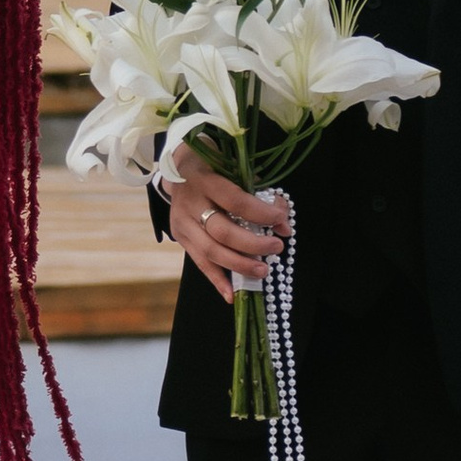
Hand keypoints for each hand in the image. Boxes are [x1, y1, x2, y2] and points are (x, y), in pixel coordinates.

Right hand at [164, 152, 291, 305]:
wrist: (178, 168)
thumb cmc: (214, 166)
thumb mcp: (234, 169)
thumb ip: (259, 193)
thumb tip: (283, 222)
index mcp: (205, 180)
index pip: (236, 202)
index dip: (262, 214)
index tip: (282, 221)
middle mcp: (190, 203)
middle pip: (222, 231)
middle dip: (253, 244)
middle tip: (276, 248)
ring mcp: (181, 222)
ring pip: (210, 251)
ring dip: (239, 265)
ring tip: (263, 271)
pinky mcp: (180, 238)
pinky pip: (200, 263)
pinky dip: (217, 280)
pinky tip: (232, 295)